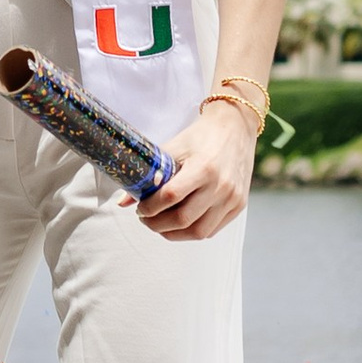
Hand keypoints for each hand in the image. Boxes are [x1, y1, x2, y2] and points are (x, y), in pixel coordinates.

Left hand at [135, 98, 256, 241]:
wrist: (235, 128)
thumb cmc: (201, 136)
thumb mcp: (173, 147)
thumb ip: (150, 173)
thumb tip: (122, 201)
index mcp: (204, 167)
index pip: (171, 196)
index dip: (150, 207)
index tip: (140, 208)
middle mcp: (221, 186)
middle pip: (183, 219)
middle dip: (157, 225)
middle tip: (145, 219)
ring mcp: (232, 198)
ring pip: (198, 232)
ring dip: (174, 234)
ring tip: (160, 225)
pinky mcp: (239, 206)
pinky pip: (212, 230)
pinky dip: (191, 232)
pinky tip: (179, 224)